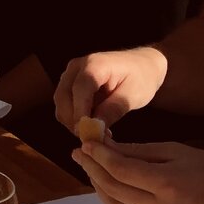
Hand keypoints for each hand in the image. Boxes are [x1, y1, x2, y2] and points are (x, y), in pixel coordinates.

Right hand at [54, 46, 169, 129]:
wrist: (142, 65)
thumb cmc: (141, 78)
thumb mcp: (133, 95)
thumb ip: (113, 109)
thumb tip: (93, 127)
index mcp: (94, 64)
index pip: (80, 89)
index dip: (79, 112)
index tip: (85, 132)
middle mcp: (76, 67)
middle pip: (63, 97)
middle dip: (73, 120)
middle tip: (91, 138)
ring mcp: (70, 74)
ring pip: (61, 103)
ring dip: (72, 121)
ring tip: (95, 132)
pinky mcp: (69, 84)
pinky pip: (65, 104)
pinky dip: (73, 118)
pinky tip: (91, 125)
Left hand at [72, 140, 203, 203]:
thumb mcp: (175, 151)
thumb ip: (138, 151)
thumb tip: (105, 146)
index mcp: (167, 184)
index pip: (120, 170)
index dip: (98, 156)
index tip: (85, 143)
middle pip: (113, 189)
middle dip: (92, 169)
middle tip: (79, 153)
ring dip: (98, 186)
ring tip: (90, 168)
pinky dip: (113, 201)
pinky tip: (107, 187)